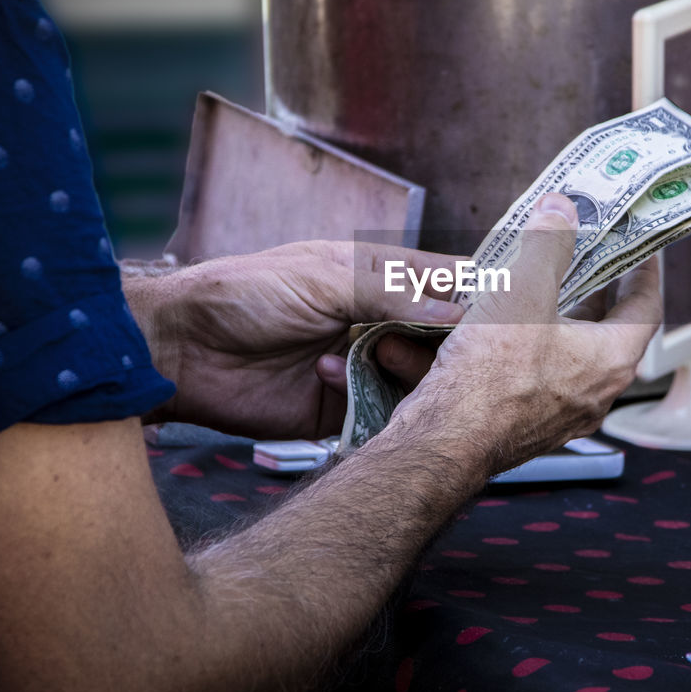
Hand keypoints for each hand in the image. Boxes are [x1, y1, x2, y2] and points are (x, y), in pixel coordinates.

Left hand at [125, 241, 463, 438]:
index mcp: (379, 277)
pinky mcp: (344, 408)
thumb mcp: (322, 279)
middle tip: (451, 350)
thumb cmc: (245, 295)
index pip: (447, 280)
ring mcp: (364, 366)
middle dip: (452, 345)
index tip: (509, 311)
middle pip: (445, 338)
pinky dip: (382, 409)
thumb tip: (458, 310)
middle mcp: (379, 322)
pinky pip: (385, 415)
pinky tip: (349, 389)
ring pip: (421, 379)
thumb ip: (389, 293)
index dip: (481, 294)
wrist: (181, 351)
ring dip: (410, 374)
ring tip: (375, 360)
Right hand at [383, 194, 661, 475]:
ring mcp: (560, 413)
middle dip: (592, 293)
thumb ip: (548, 245)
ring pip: (565, 356)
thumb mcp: (523, 289)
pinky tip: (490, 331)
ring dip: (552, 321)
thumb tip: (562, 211)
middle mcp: (593, 392)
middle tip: (583, 261)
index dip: (644, 274)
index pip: (646, 308)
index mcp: (610, 360)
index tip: (640, 252)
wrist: (446, 440)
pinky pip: (530, 378)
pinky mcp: (525, 424)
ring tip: (532, 288)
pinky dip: (518, 349)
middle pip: (605, 332)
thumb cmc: (492, 375)